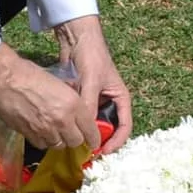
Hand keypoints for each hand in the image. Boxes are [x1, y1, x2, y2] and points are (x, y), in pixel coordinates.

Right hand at [0, 43, 98, 151]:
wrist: (6, 78)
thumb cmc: (32, 74)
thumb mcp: (62, 83)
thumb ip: (73, 102)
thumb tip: (79, 113)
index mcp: (73, 105)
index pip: (90, 130)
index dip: (94, 138)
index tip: (93, 140)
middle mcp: (61, 120)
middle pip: (75, 142)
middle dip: (75, 138)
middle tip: (71, 132)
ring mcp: (45, 129)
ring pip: (59, 145)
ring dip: (59, 139)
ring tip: (55, 129)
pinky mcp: (29, 134)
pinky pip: (42, 145)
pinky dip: (44, 140)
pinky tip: (41, 130)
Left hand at [57, 15, 133, 154]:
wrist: (77, 38)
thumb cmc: (92, 57)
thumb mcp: (92, 82)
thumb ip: (89, 105)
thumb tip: (86, 130)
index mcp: (121, 98)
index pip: (125, 126)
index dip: (117, 141)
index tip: (103, 152)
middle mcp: (110, 102)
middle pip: (109, 128)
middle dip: (100, 141)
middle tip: (87, 153)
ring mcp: (95, 101)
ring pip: (93, 124)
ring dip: (87, 133)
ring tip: (76, 145)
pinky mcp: (82, 99)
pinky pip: (81, 116)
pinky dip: (76, 123)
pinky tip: (68, 131)